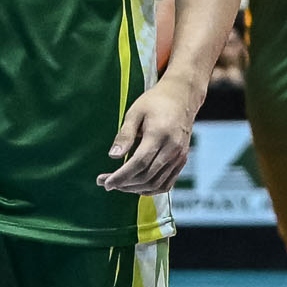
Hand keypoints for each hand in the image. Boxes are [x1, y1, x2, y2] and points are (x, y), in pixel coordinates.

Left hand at [99, 79, 197, 194]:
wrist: (181, 97)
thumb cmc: (155, 102)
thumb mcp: (134, 113)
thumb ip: (124, 135)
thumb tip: (113, 156)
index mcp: (159, 134)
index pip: (138, 163)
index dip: (121, 176)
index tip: (105, 182)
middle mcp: (172, 148)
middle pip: (146, 176)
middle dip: (124, 184)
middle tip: (106, 183)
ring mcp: (179, 156)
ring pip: (156, 184)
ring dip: (135, 189)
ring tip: (119, 184)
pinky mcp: (181, 160)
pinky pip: (166, 184)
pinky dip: (150, 189)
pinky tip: (136, 186)